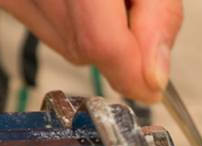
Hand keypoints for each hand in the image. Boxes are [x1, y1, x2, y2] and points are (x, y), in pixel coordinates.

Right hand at [0, 0, 182, 102]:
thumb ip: (159, 16)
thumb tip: (154, 77)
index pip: (100, 42)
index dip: (132, 71)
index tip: (154, 82)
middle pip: (82, 48)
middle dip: (120, 46)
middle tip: (133, 7)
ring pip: (63, 44)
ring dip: (95, 35)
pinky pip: (42, 27)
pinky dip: (70, 22)